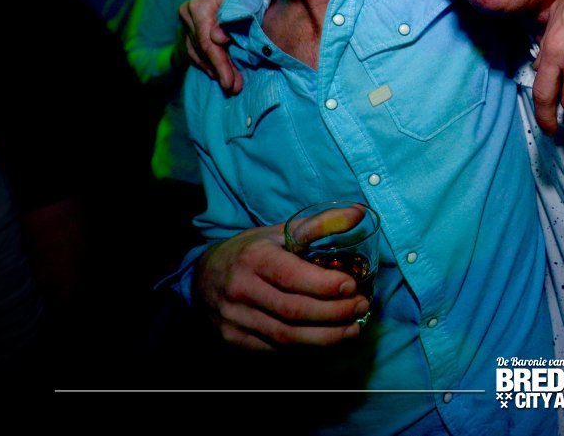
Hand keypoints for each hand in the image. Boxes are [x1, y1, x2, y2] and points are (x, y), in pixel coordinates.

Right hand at [179, 0, 240, 93]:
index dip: (219, 64)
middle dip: (219, 70)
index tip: (230, 83)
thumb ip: (234, 19)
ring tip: (231, 84)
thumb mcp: (249, 2)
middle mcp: (188, 12)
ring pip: (196, 51)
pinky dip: (206, 61)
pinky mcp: (190, 26)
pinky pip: (194, 49)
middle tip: (234, 88)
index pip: (207, 43)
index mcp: (200, 5)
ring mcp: (187, 19)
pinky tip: (218, 72)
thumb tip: (217, 38)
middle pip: (202, 49)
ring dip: (213, 69)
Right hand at [192, 224, 369, 349]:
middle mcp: (240, 290)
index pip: (291, 277)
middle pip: (293, 311)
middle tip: (361, 307)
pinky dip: (307, 347)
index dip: (325, 285)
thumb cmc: (250, 251)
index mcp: (253, 258)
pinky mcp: (234, 341)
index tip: (352, 286)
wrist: (202, 277)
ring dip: (326, 336)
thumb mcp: (278, 232)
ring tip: (353, 328)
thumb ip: (320, 224)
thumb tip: (359, 212)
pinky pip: (276, 350)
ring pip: (286, 337)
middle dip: (334, 313)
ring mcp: (234, 319)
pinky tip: (329, 339)